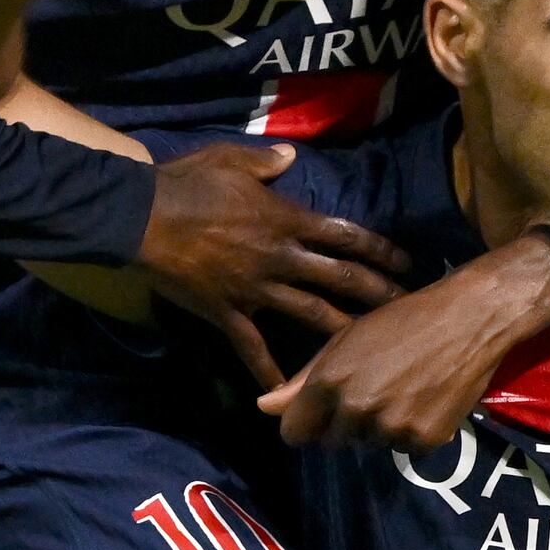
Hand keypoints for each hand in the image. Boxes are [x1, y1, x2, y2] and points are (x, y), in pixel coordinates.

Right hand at [139, 143, 408, 386]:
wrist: (141, 217)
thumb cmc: (186, 183)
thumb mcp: (229, 159)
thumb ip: (266, 163)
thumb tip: (292, 158)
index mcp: (285, 219)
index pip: (344, 235)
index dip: (378, 249)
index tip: (405, 263)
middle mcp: (280, 257)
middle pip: (339, 278)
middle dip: (377, 293)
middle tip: (407, 309)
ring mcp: (255, 289)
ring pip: (309, 314)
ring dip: (342, 331)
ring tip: (370, 350)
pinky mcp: (227, 312)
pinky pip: (252, 346)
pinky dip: (268, 370)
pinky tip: (284, 391)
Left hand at [267, 235, 549, 447]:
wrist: (468, 319)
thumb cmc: (402, 320)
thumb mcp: (346, 339)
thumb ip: (303, 379)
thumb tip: (263, 408)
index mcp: (329, 382)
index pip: (295, 434)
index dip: (306, 422)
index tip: (320, 412)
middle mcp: (356, 411)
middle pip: (333, 442)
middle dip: (344, 423)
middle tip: (373, 388)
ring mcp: (392, 430)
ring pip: (370, 444)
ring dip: (379, 427)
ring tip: (402, 389)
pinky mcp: (424, 441)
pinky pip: (404, 449)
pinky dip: (410, 432)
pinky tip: (424, 400)